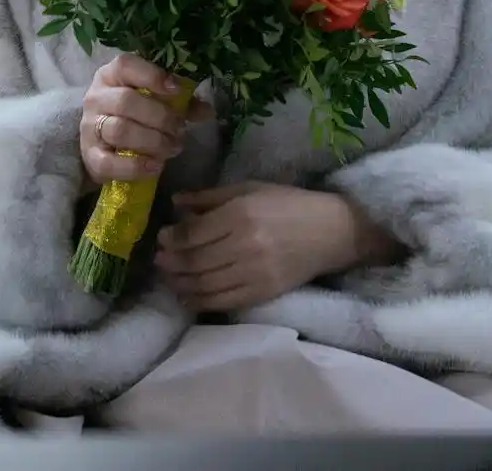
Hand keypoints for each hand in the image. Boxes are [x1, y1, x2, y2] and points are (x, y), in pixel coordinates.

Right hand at [79, 53, 213, 185]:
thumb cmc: (133, 116)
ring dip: (153, 141)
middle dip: (160, 117)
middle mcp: (96, 98)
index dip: (151, 75)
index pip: (125, 65)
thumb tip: (207, 111)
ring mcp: (90, 128)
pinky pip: (109, 163)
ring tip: (172, 148)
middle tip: (180, 129)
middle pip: (126, 101)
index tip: (176, 90)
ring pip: (120, 130)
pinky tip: (156, 166)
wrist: (103, 145)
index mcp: (111, 76)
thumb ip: (181, 103)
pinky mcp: (90, 156)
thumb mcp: (156, 102)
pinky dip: (136, 166)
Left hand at [153, 181, 399, 311]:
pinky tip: (187, 297)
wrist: (332, 232)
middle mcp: (246, 246)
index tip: (162, 238)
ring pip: (206, 285)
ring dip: (181, 284)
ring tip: (169, 278)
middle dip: (171, 263)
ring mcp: (255, 273)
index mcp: (241, 215)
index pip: (194, 234)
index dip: (172, 239)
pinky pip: (225, 302)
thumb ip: (210, 197)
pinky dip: (200, 302)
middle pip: (196, 261)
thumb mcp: (249, 189)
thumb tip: (176, 202)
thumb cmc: (288, 204)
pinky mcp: (264, 292)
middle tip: (158, 260)